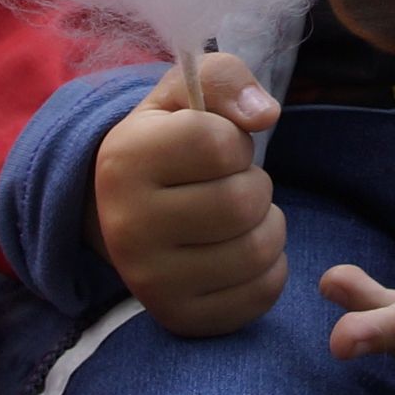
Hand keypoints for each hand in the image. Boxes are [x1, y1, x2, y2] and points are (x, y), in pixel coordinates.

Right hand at [95, 51, 286, 336]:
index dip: (234, 139)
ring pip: (257, 250)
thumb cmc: (168, 141)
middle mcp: (127, 226)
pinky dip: (270, 267)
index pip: (217, 143)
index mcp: (124, 160)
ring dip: (267, 225)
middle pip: (241, 202)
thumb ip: (224, 78)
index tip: (215, 145)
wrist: (126, 210)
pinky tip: (240, 251)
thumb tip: (264, 114)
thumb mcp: (183, 92)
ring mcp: (150, 280)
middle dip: (255, 184)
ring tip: (239, 217)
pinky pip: (261, 293)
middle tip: (231, 184)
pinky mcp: (179, 317)